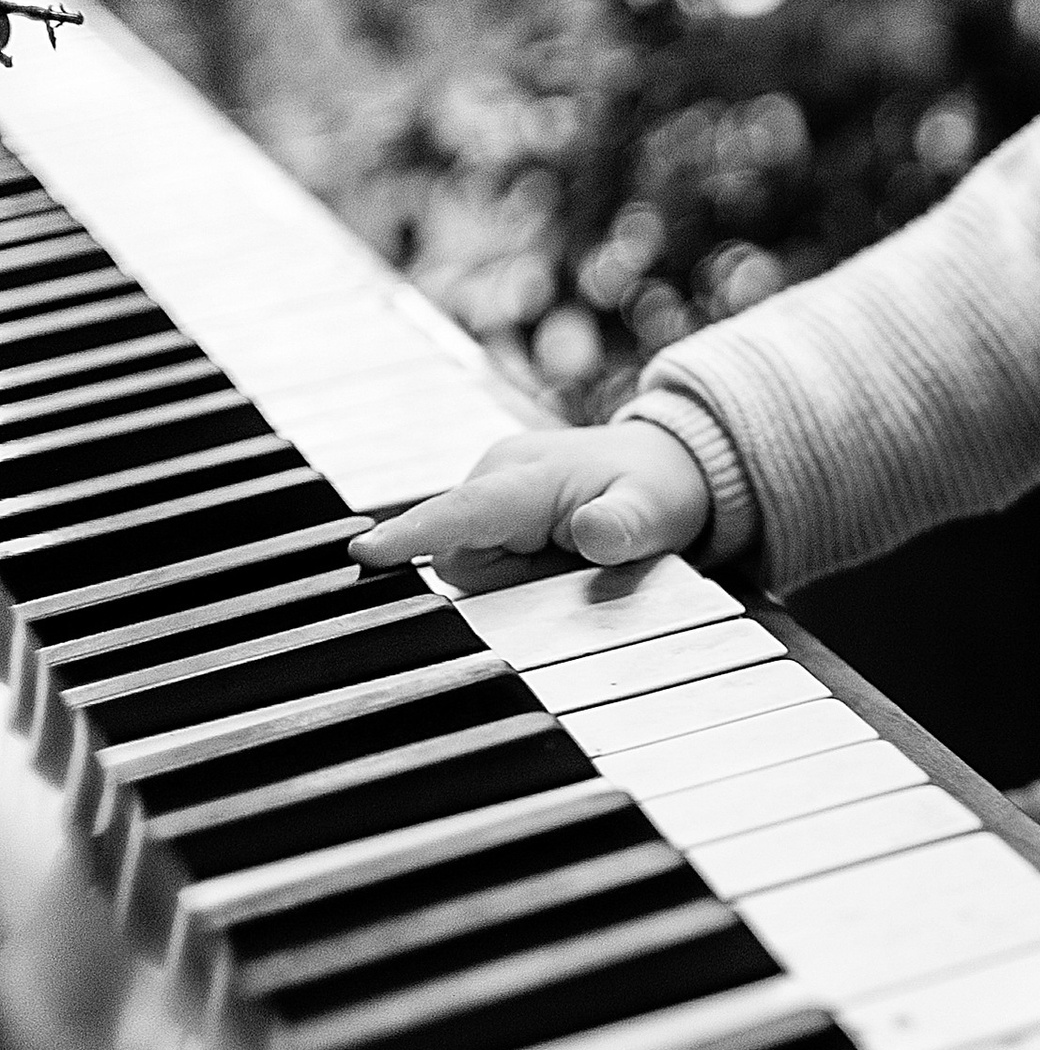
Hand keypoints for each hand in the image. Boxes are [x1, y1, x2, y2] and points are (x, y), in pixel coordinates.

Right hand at [354, 420, 712, 581]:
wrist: (664, 467)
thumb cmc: (656, 488)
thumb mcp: (654, 512)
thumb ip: (622, 527)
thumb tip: (593, 532)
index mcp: (524, 477)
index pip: (458, 511)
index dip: (411, 535)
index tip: (364, 552)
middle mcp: (492, 481)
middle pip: (456, 559)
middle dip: (505, 582)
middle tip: (569, 565)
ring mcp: (487, 498)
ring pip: (467, 568)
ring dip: (514, 580)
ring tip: (565, 560)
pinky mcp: (489, 517)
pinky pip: (480, 561)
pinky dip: (514, 573)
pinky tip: (551, 559)